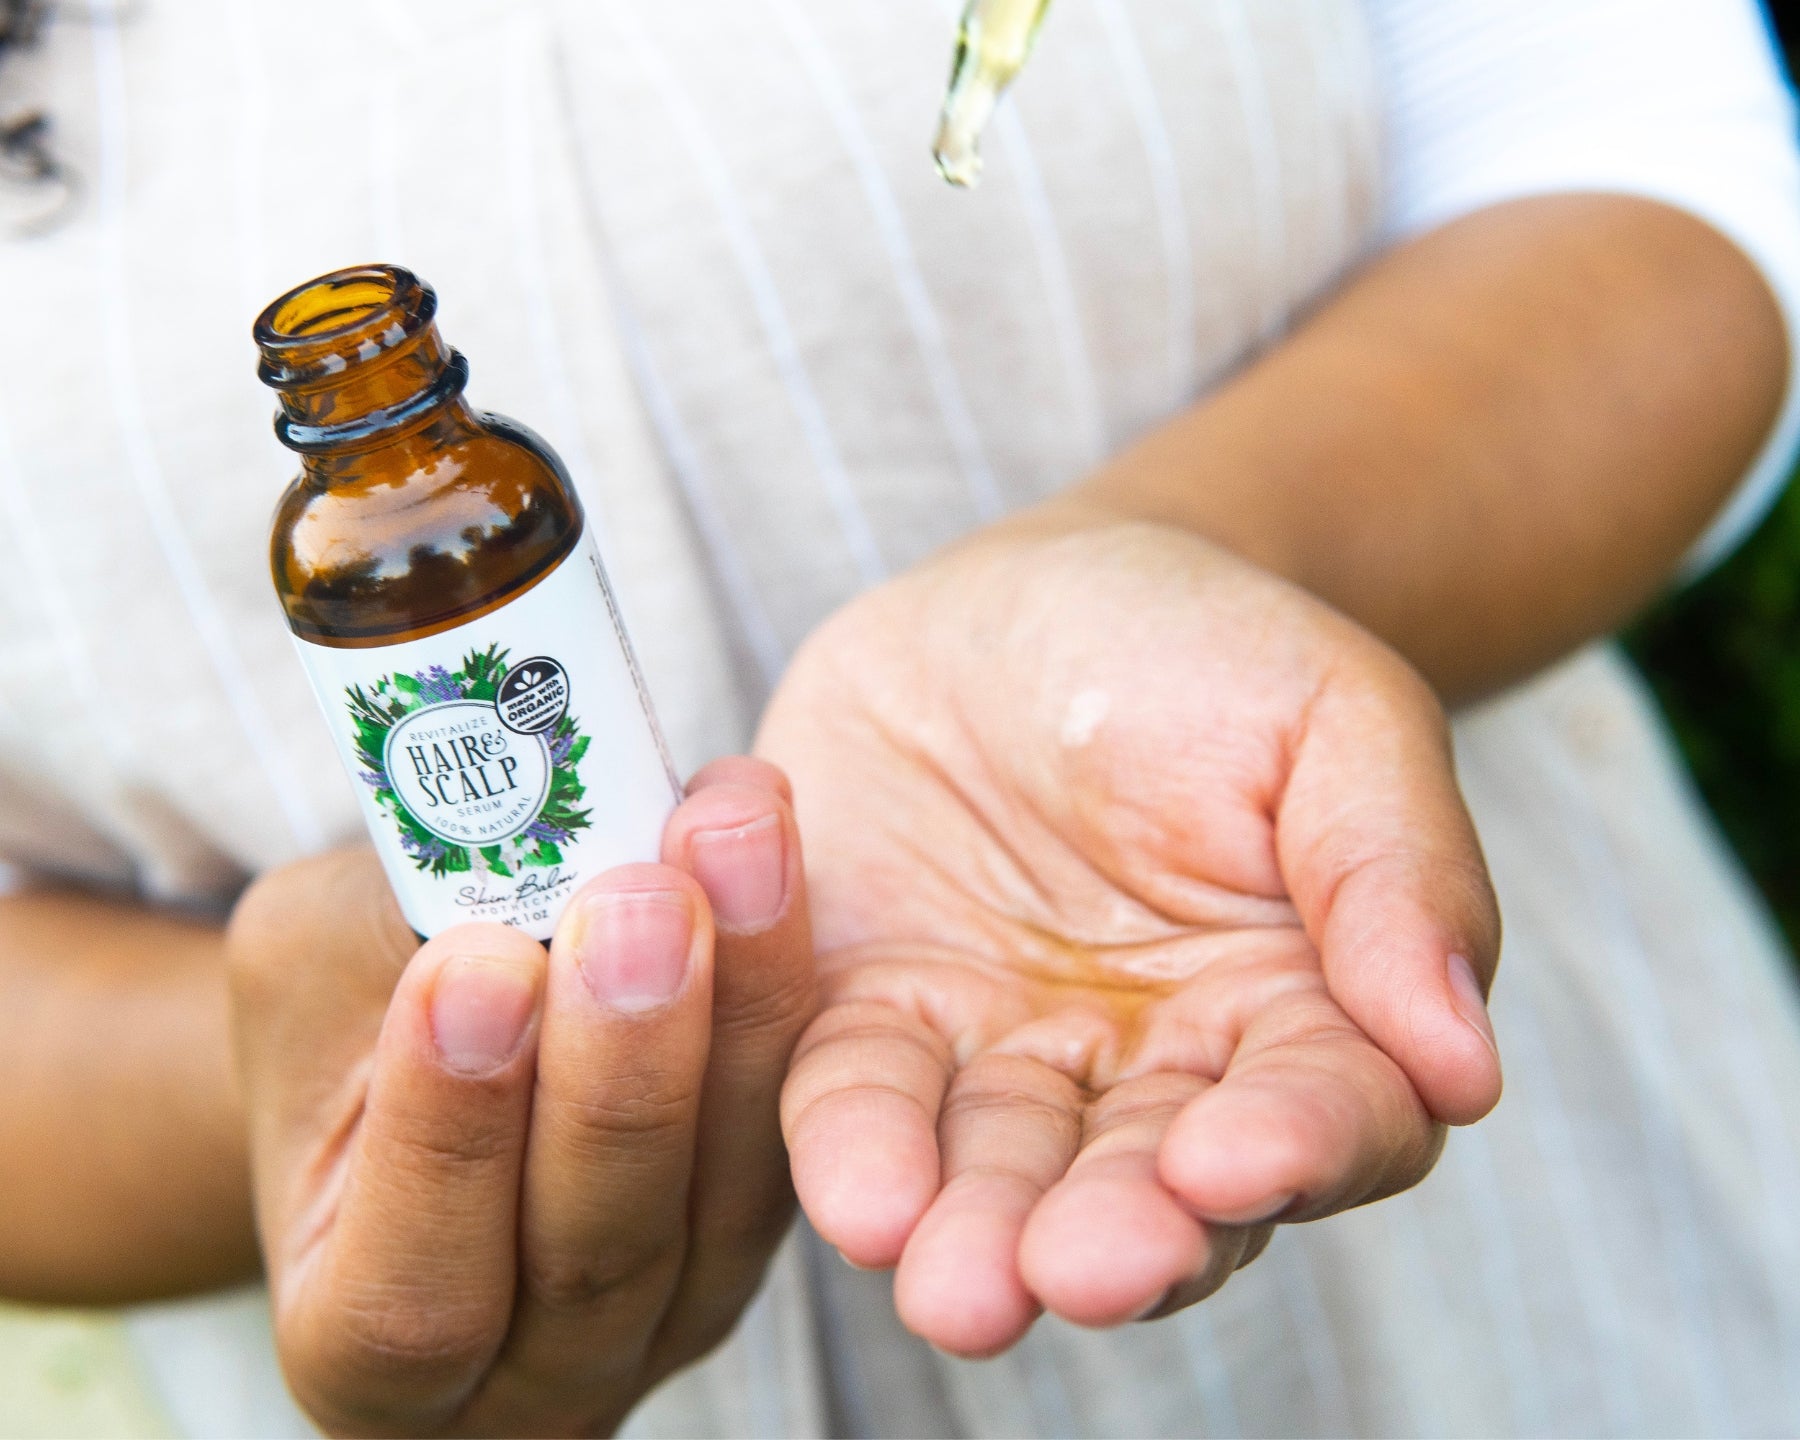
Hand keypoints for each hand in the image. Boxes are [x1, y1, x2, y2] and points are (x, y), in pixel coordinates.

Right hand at [227, 759, 812, 1435]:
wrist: (437, 1040)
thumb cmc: (345, 1027)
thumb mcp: (312, 980)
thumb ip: (375, 949)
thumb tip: (487, 845)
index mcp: (368, 1351)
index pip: (411, 1289)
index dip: (447, 1134)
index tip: (475, 964)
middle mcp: (532, 1372)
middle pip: (598, 1248)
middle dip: (627, 1065)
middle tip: (640, 900)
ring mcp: (670, 1312)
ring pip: (729, 1185)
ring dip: (742, 1002)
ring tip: (735, 840)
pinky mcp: (761, 1225)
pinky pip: (800, 1128)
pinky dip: (789, 989)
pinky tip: (771, 853)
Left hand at [761, 517, 1501, 1354]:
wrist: (1022, 596)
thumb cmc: (1208, 649)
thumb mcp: (1333, 713)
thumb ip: (1395, 872)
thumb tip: (1464, 1068)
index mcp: (1297, 1011)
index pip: (1328, 1113)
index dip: (1295, 1148)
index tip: (1233, 1159)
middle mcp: (1154, 1071)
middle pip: (1154, 1192)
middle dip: (1120, 1238)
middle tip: (1081, 1269)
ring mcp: (1005, 1056)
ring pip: (1001, 1175)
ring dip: (979, 1236)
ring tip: (957, 1286)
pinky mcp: (874, 1017)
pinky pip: (858, 1091)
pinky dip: (854, 1146)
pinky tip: (859, 1195)